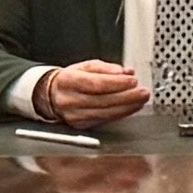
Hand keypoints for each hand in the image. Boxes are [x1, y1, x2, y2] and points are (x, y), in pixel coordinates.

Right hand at [31, 60, 148, 130]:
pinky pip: (105, 120)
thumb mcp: (85, 67)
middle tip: (143, 92)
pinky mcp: (81, 125)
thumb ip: (106, 68)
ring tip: (141, 100)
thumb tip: (125, 72)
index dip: (116, 83)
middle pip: (103, 100)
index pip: (96, 84)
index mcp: (68, 81)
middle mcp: (70, 100)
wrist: (49, 96)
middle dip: (127, 97)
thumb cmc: (69, 80)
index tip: (133, 81)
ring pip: (106, 113)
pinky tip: (130, 107)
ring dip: (127, 107)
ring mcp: (75, 115)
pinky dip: (120, 113)